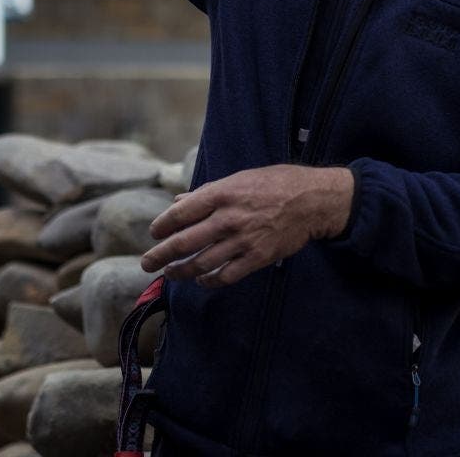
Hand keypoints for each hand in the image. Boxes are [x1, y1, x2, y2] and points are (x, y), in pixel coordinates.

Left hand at [142, 165, 354, 287]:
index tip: (154, 233)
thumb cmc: (277, 183)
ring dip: (180, 271)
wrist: (313, 200)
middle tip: (146, 263)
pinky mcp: (256, 258)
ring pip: (201, 263)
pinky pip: (225, 276)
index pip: (181, 213)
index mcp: (223, 193)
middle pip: (184, 242)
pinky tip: (202, 281)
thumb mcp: (241, 178)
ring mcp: (242, 241)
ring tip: (170, 273)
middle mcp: (228, 218)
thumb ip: (208, 192)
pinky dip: (209, 281)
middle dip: (160, 255)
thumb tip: (179, 201)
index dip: (162, 225)